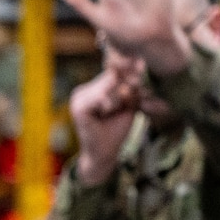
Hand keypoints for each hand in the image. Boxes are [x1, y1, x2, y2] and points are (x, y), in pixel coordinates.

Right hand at [69, 51, 141, 184]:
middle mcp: (81, 91)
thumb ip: (130, 89)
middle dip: (126, 87)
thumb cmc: (115, 132)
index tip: (139, 76)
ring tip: (114, 111)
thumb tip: (140, 64)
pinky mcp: (79, 107)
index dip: (128, 74)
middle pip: (111, 76)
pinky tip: (108, 113)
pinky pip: (103, 96)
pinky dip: (111, 104)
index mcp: (91, 89)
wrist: (103, 155)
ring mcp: (78, 98)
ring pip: (108, 85)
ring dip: (119, 97)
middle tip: (128, 102)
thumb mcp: (127, 106)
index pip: (112, 72)